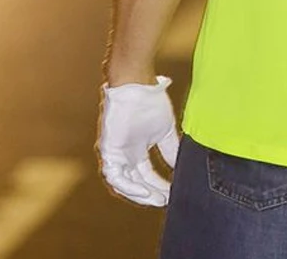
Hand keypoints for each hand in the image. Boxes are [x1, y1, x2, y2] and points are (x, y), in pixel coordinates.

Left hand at [98, 76, 179, 206]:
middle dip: (151, 193)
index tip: (172, 193)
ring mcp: (114, 153)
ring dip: (138, 193)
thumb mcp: (165, 130)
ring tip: (155, 199)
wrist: (136, 85)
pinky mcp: (106, 150)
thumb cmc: (150, 102)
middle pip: (136, 181)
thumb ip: (170, 149)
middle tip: (165, 201)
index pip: (146, 174)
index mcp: (137, 149)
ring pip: (122, 183)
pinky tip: (142, 191)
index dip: (159, 185)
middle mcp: (124, 154)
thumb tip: (180, 166)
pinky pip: (114, 175)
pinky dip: (127, 186)